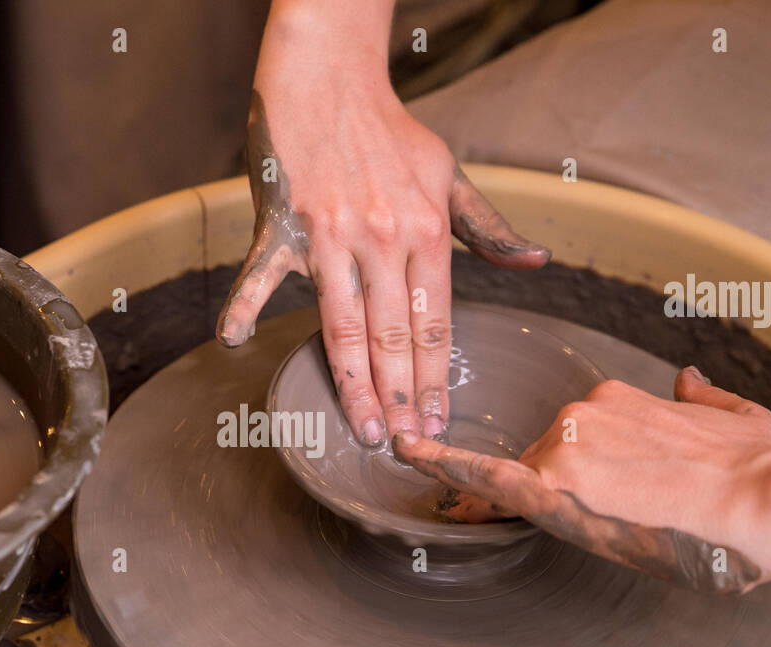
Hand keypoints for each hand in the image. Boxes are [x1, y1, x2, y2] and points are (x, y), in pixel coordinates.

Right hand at [219, 0, 548, 446]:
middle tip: (403, 444)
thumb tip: (537, 264)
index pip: (436, 323)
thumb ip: (490, 229)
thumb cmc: (390, 133)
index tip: (439, 421)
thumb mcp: (450, 176)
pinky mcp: (281, 225)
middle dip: (401, 397)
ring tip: (361, 427)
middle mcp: (381, 238)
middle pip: (393, 336)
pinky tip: (234, 341)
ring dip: (351, 381)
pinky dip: (243, 306)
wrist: (330, 77)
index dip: (437, 378)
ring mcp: (328, 234)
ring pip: (341, 324)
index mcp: (426, 231)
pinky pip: (260, 275)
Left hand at [393, 367, 770, 592]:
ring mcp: (562, 448)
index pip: (570, 440)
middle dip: (564, 497)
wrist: (763, 502)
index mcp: (618, 401)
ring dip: (551, 511)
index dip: (557, 463)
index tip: (537, 473)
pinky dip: (442, 464)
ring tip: (614, 524)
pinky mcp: (550, 487)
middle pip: (543, 465)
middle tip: (614, 518)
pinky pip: (482, 476)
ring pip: (528, 487)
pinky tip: (407, 454)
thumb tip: (686, 380)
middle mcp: (580, 416)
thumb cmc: (760, 468)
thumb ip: (704, 398)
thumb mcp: (739, 420)